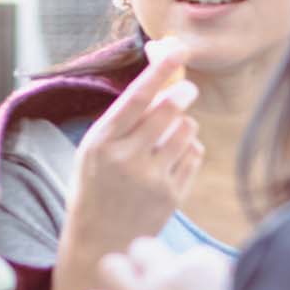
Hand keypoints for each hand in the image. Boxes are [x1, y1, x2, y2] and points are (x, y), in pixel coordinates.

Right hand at [50, 42, 200, 289]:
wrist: (99, 239)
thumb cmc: (97, 184)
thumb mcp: (95, 148)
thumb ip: (124, 117)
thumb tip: (162, 77)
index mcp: (100, 142)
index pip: (135, 98)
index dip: (159, 72)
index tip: (178, 50)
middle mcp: (125, 159)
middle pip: (169, 110)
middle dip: (183, 93)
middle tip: (187, 89)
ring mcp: (151, 179)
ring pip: (186, 130)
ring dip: (184, 124)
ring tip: (168, 134)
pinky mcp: (173, 196)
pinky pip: (194, 153)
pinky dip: (189, 148)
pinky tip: (172, 159)